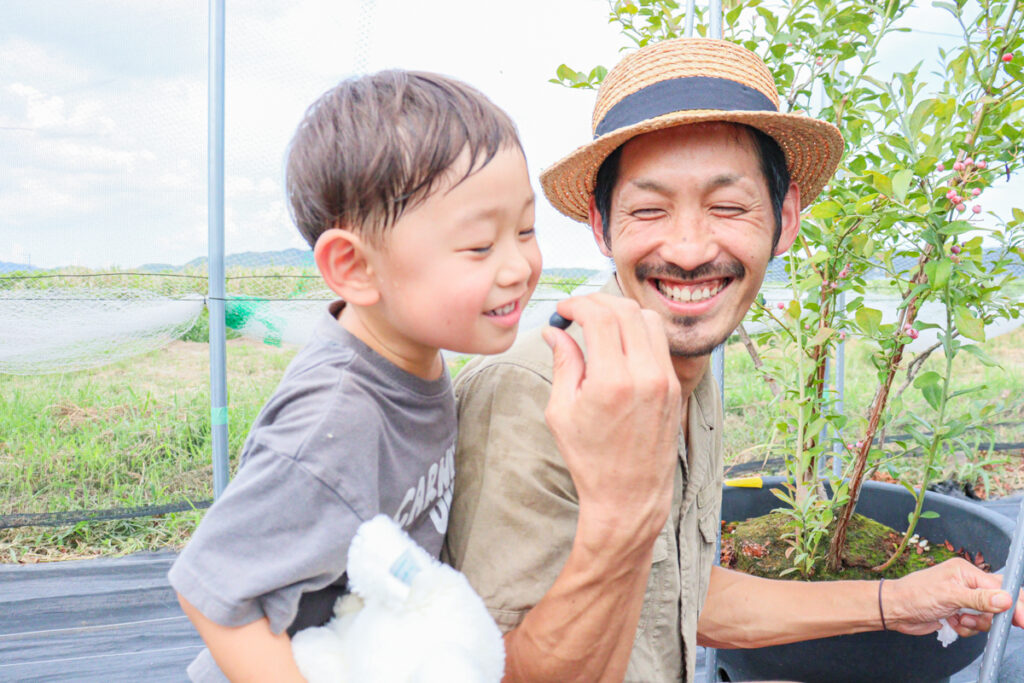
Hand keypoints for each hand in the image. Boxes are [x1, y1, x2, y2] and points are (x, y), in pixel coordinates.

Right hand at [541, 293, 680, 543]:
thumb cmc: (590, 459)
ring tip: (599, 323)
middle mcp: (645, 375)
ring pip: (648, 320)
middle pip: (626, 310)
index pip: (600, 316)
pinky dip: (638, 331)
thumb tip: (554, 331)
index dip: (577, 304)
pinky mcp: (675, 387)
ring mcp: (665, 380)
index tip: (563, 310)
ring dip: (622, 312)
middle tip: (578, 310)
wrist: (629, 496)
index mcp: (612, 381)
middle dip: (598, 301)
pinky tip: (619, 342)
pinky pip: (659, 342)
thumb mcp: (561, 412)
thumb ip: (563, 363)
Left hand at [886, 558, 1023, 637]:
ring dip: (974, 623)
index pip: (1000, 587)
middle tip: (972, 617)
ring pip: (986, 618)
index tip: (1021, 619)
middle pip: (997, 603)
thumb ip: (980, 599)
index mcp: (966, 572)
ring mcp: (963, 599)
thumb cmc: (915, 595)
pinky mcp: (958, 613)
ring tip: (957, 618)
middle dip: (988, 615)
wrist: (895, 610)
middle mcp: (967, 584)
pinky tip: (950, 623)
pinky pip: (974, 625)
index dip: (1013, 604)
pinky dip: (964, 628)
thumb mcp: (950, 596)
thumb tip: (1006, 599)